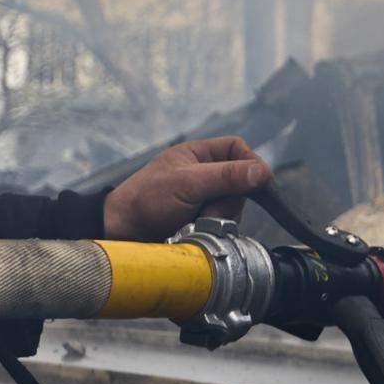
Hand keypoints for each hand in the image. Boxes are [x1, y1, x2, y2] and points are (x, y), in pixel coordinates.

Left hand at [102, 136, 271, 241]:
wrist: (121, 233)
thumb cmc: (145, 200)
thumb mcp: (188, 183)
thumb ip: (226, 176)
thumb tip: (262, 172)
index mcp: (197, 155)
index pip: (236, 149)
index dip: (250, 163)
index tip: (260, 182)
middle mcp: (202, 174)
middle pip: (239, 182)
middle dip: (229, 199)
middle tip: (211, 211)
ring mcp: (201, 198)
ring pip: (232, 206)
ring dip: (220, 217)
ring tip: (196, 223)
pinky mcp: (199, 221)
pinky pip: (222, 223)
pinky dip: (214, 229)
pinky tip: (196, 232)